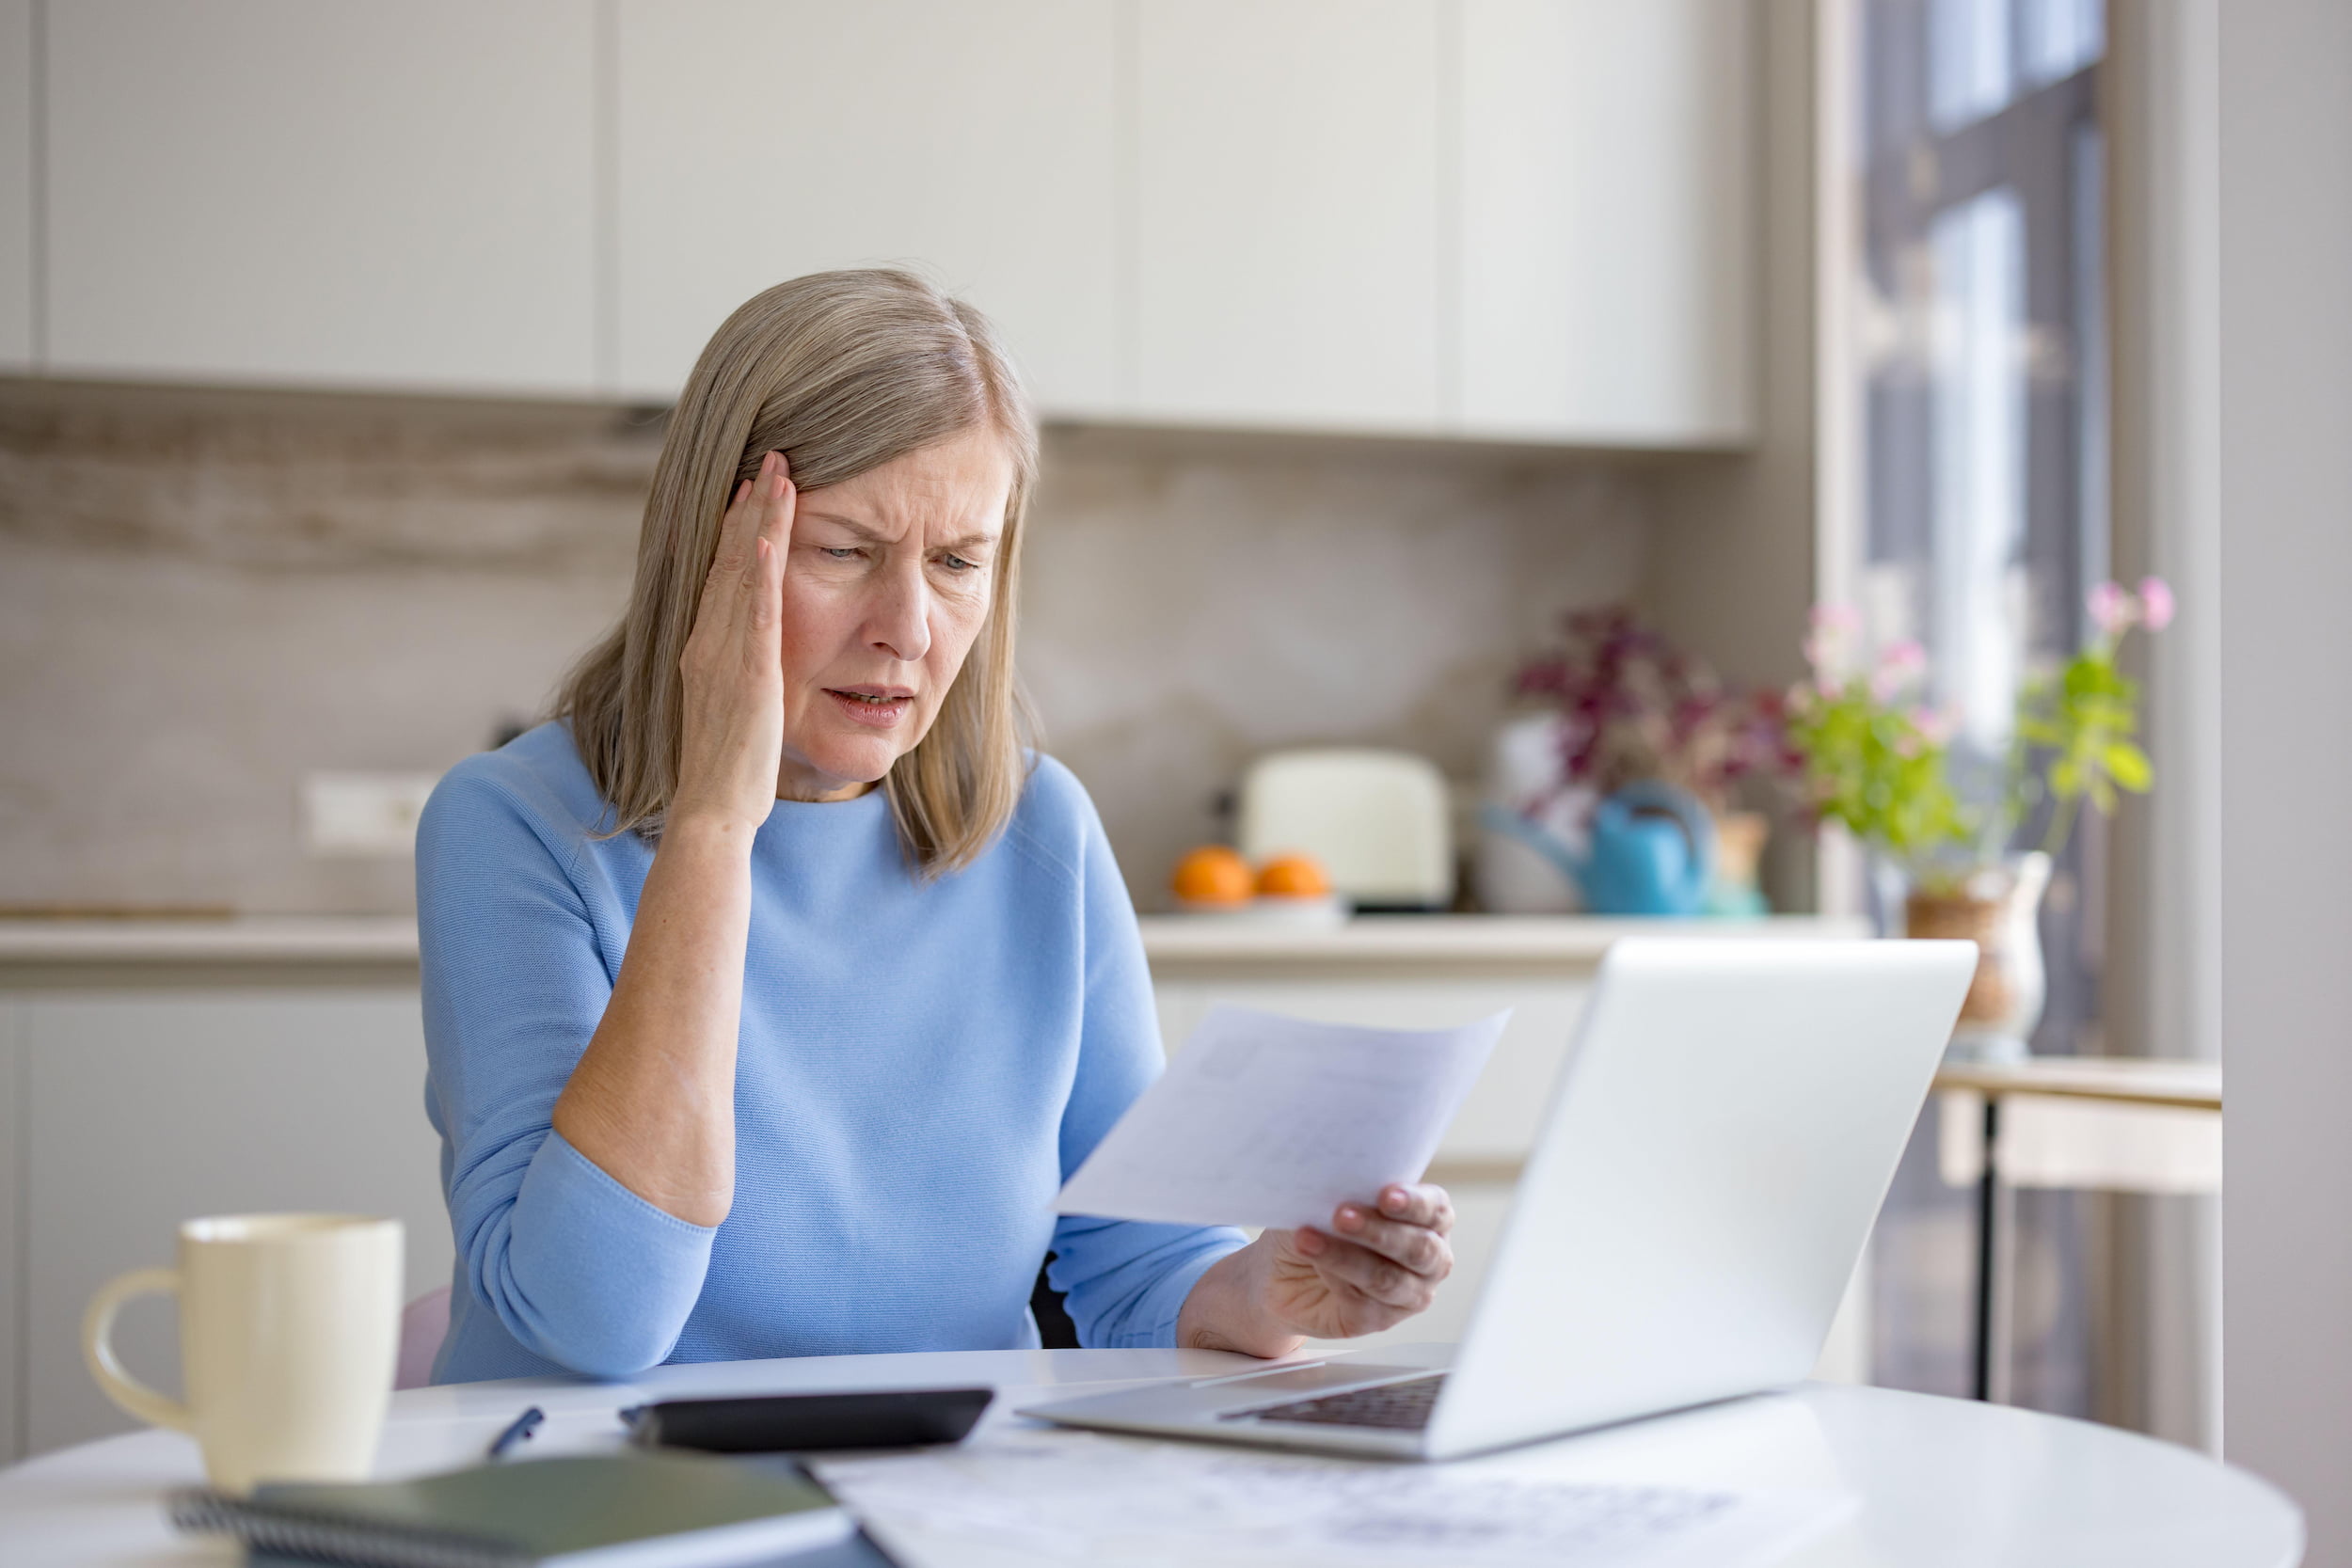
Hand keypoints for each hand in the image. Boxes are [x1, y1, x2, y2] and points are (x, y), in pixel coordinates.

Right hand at [670, 452, 794, 836]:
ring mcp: (723, 656)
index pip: (723, 572)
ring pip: (741, 574)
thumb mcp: (735, 706)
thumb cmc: (729, 769)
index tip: (754, 487)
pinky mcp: (746, 676)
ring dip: (759, 522)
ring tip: (779, 475)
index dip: (738, 526)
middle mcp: (707, 643)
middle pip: (729, 559)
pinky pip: (753, 617)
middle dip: (751, 506)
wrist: (713, 809)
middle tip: (772, 457)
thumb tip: (753, 652)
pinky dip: (757, 575)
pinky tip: (766, 540)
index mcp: (705, 648)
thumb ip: (740, 671)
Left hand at [1265, 1183, 1454, 1339]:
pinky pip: (1362, 1303)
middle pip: (1419, 1249)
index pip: (1435, 1209)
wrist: (1283, 1267)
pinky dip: (1334, 1277)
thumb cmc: (1317, 1220)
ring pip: (1387, 1278)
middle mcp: (1429, 1259)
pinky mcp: (1378, 1320)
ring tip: (1308, 1238)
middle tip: (1341, 1215)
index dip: (1414, 1202)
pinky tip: (1311, 1259)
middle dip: (1379, 1231)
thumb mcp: (1330, 1195)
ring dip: (1347, 1256)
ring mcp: (1408, 1294)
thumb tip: (1343, 1179)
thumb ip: (1348, 1186)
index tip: (1386, 1195)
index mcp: (1428, 1219)